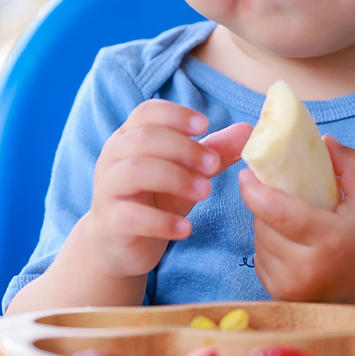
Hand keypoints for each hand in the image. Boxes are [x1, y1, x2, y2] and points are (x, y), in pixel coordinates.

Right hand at [84, 101, 250, 281]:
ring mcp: (107, 188)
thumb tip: (247, 131)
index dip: (176, 115)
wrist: (120, 244)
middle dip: (184, 149)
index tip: (204, 126)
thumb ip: (213, 151)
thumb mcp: (187, 172)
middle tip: (214, 166)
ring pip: (136, 171)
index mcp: (129, 136)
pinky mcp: (109, 221)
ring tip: (205, 192)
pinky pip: (132, 216)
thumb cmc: (154, 199)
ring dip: (176, 178)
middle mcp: (113, 156)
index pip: (147, 112)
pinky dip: (162, 221)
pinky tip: (186, 229)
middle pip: (145, 138)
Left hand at [239, 136, 354, 306]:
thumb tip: (322, 140)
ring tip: (295, 222)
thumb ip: (352, 164)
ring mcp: (291, 289)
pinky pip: (261, 260)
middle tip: (286, 195)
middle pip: (263, 223)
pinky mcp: (282, 298)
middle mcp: (305, 269)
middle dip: (267, 204)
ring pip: (258, 241)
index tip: (249, 172)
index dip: (254, 189)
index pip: (275, 211)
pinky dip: (270, 246)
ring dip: (267, 225)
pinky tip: (294, 245)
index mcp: (329, 240)